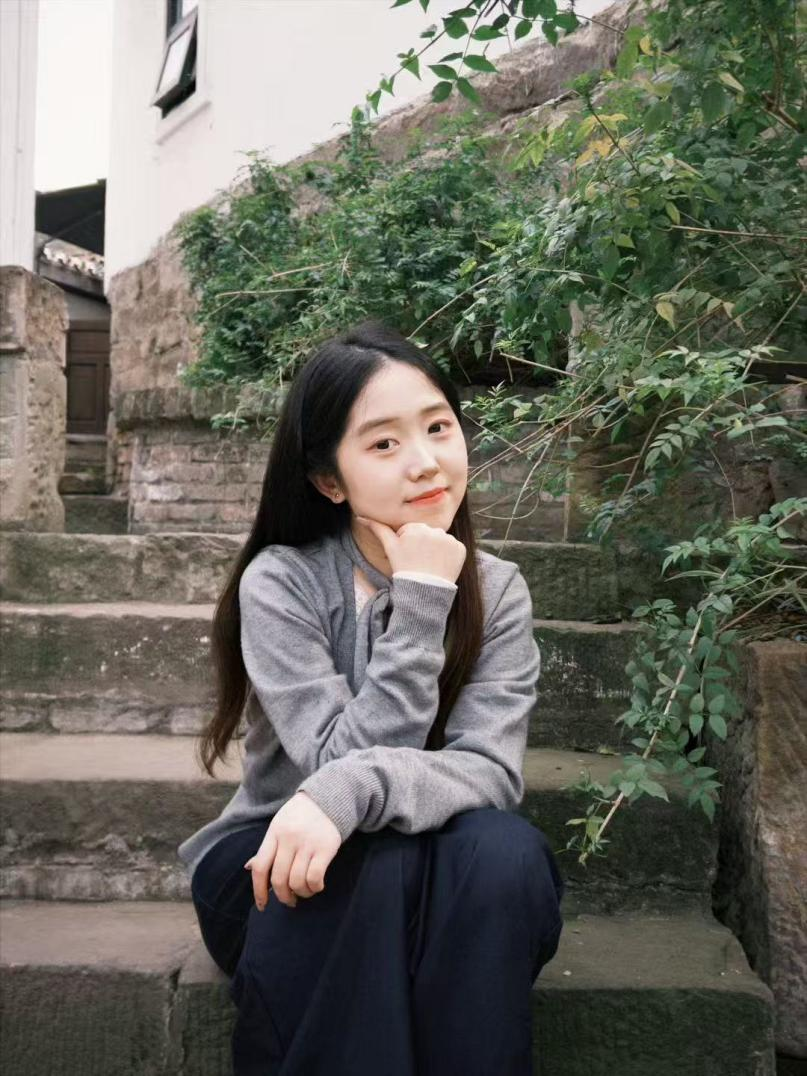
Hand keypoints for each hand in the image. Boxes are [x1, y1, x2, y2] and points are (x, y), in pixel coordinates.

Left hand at [244, 791, 341, 909]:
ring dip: (300, 893)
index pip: (260, 867)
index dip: (258, 891)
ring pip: (297, 881)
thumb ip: (266, 848)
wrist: (328, 798)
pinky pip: (315, 877)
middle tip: (289, 900)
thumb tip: (248, 867)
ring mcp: (307, 844)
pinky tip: (316, 886)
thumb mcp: (278, 826)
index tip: (262, 905)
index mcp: (274, 834)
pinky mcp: (325, 848)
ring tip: (304, 892)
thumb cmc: (299, 816)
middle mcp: (288, 839)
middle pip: (278, 879)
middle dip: (282, 896)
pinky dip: (314, 887)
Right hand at [355, 517, 465, 583]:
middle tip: (419, 561)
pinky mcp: (461, 549)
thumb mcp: (390, 548)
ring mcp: (449, 539)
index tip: (408, 556)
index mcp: (416, 528)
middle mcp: (434, 530)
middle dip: (423, 544)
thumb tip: (360, 516)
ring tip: (430, 563)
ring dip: (437, 548)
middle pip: (427, 533)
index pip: (412, 530)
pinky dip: (449, 555)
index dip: (409, 543)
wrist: (424, 591)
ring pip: (441, 539)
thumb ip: (378, 529)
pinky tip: (441, 564)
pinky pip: (453, 547)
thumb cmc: (404, 569)